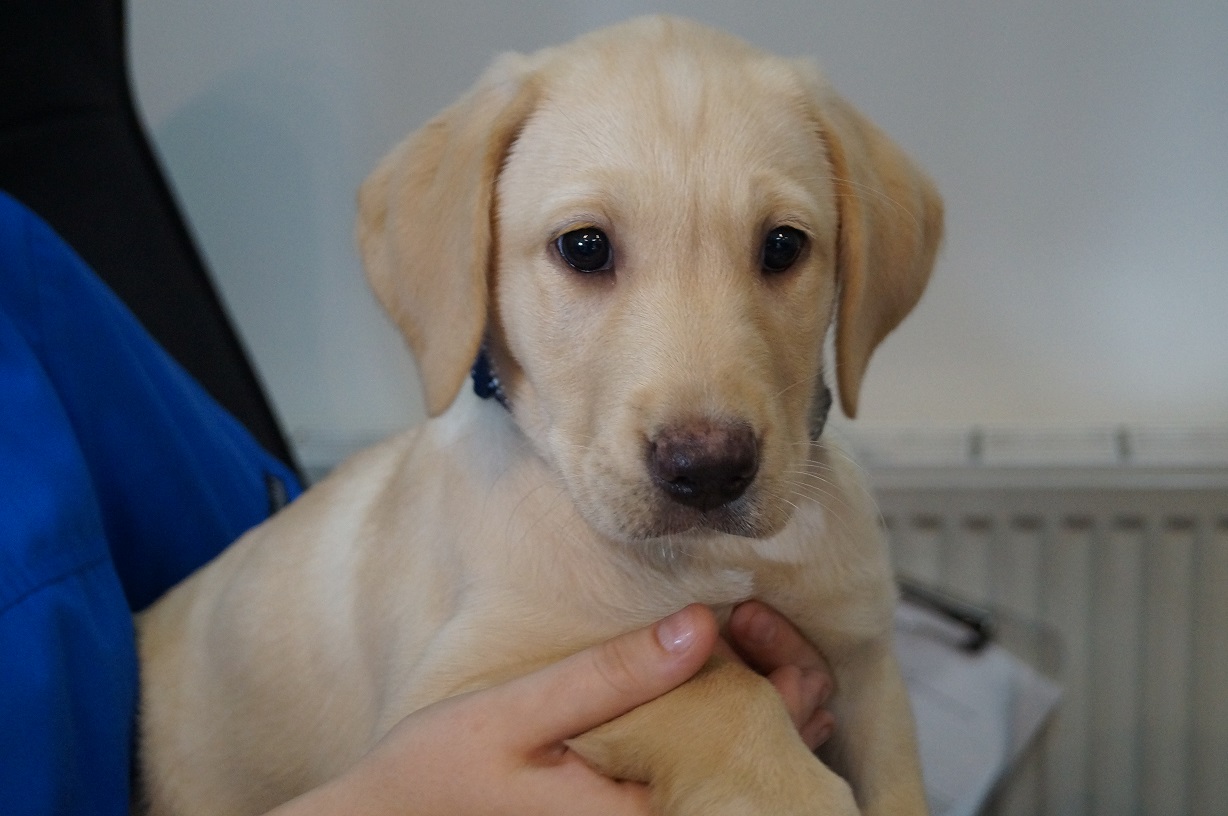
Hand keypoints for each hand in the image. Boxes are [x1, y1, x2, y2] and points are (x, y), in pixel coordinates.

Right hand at [270, 603, 833, 814]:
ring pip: (754, 766)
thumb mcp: (521, 716)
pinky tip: (718, 682)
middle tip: (748, 617)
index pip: (770, 743)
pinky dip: (733, 724)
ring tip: (741, 639)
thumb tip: (704, 624)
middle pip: (778, 759)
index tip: (743, 613)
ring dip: (765, 701)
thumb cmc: (439, 776)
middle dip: (785, 682)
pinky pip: (713, 773)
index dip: (783, 671)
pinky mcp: (633, 815)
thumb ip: (610, 678)